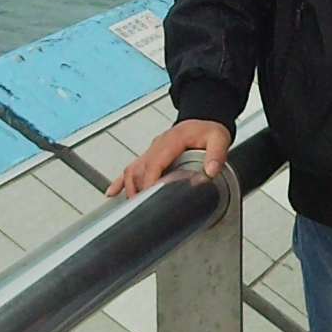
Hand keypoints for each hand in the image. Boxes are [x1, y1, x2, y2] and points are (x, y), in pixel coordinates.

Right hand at [107, 119, 231, 196]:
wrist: (202, 121)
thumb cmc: (208, 131)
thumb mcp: (219, 138)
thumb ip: (216, 154)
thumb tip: (211, 171)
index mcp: (172, 140)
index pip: (155, 163)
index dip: (150, 181)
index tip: (150, 197)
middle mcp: (158, 145)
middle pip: (140, 170)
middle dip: (138, 190)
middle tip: (142, 210)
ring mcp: (151, 150)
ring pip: (132, 170)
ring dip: (130, 188)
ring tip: (132, 207)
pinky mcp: (149, 155)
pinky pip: (130, 167)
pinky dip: (120, 181)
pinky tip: (112, 193)